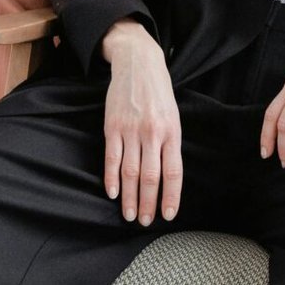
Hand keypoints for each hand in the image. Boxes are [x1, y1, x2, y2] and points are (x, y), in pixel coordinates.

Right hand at [101, 21, 182, 224]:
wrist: (138, 63)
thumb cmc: (159, 93)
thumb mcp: (173, 116)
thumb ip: (170, 143)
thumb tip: (167, 176)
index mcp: (172, 132)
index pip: (173, 172)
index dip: (171, 196)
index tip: (167, 215)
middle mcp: (153, 133)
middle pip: (151, 176)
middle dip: (148, 203)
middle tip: (145, 222)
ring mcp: (131, 130)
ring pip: (130, 172)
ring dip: (130, 197)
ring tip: (130, 215)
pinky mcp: (113, 126)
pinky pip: (112, 157)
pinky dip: (111, 178)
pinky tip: (112, 194)